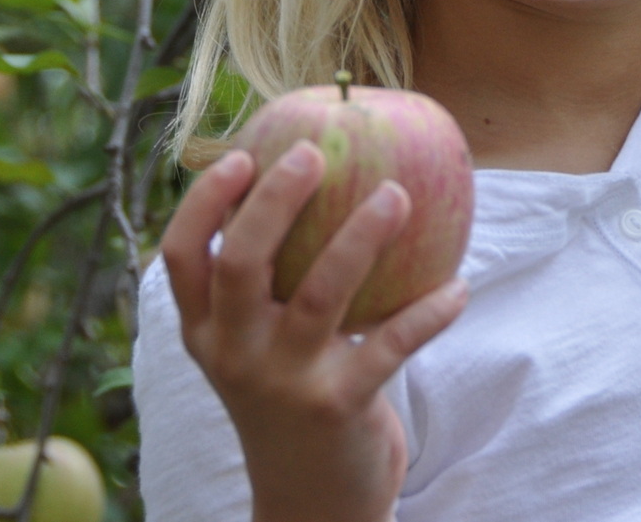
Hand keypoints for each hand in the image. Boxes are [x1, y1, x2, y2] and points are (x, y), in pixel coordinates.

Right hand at [161, 143, 469, 521]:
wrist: (311, 502)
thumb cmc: (289, 398)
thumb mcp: (255, 349)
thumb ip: (264, 286)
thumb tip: (308, 180)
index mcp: (207, 333)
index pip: (182, 256)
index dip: (204, 200)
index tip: (244, 153)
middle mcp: (235, 354)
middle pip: (241, 261)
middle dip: (276, 200)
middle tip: (315, 152)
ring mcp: (284, 382)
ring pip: (320, 292)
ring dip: (362, 235)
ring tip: (398, 194)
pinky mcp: (339, 405)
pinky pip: (391, 342)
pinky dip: (429, 310)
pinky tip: (458, 286)